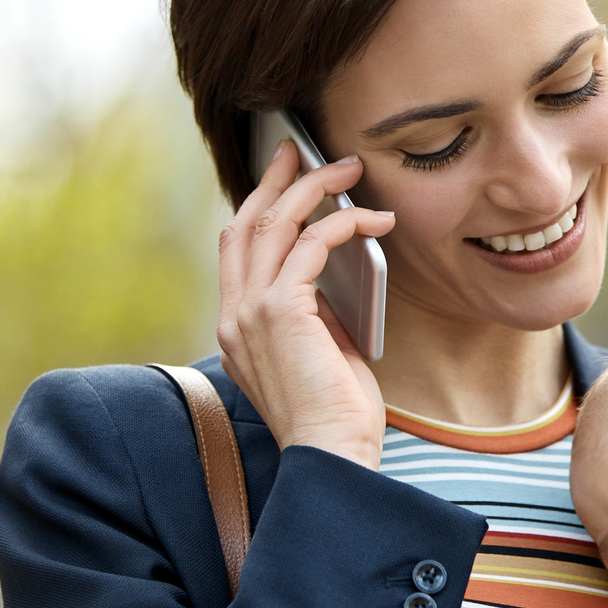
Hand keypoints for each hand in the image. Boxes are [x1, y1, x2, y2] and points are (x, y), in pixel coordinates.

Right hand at [216, 141, 395, 468]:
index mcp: (237, 327)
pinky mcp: (279, 311)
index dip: (259, 206)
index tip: (282, 177)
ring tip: (347, 171)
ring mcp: (250, 312)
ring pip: (273, 223)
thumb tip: (333, 271)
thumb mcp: (319, 351)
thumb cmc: (335, 417)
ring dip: (314, 190)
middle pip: (245, 223)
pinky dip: (344, 223)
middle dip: (275, 181)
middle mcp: (233, 315)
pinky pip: (311, 244)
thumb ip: (313, 312)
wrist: (332, 456)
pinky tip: (373, 220)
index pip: (237, 249)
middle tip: (301, 151)